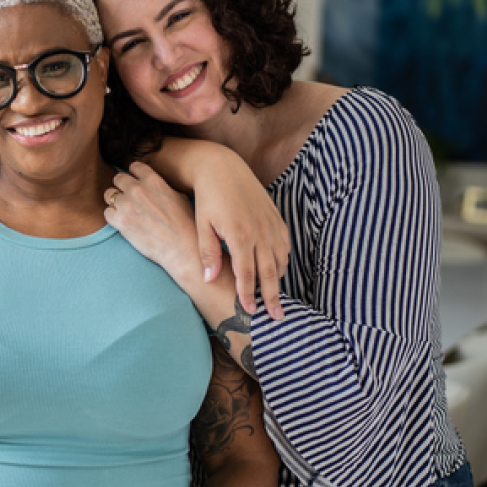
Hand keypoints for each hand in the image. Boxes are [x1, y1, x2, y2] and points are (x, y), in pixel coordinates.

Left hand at [104, 163, 203, 286]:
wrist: (183, 248)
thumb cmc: (185, 224)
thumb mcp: (178, 196)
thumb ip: (161, 187)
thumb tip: (154, 187)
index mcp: (153, 180)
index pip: (134, 167)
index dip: (134, 175)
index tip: (135, 182)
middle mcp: (137, 189)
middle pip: (118, 178)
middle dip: (122, 187)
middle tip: (129, 198)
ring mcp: (127, 205)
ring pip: (109, 195)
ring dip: (115, 202)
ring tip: (125, 212)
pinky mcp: (120, 221)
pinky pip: (107, 213)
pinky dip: (113, 217)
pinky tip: (123, 222)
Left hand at [191, 158, 289, 318]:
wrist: (222, 168)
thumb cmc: (207, 199)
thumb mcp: (202, 225)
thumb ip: (207, 253)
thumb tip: (210, 279)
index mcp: (240, 236)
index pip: (247, 274)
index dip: (248, 295)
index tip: (249, 312)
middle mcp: (260, 232)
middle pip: (269, 272)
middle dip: (272, 297)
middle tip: (276, 318)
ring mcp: (271, 224)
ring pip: (280, 260)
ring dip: (278, 280)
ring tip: (274, 297)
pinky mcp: (276, 217)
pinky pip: (285, 245)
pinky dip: (283, 261)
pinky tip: (276, 270)